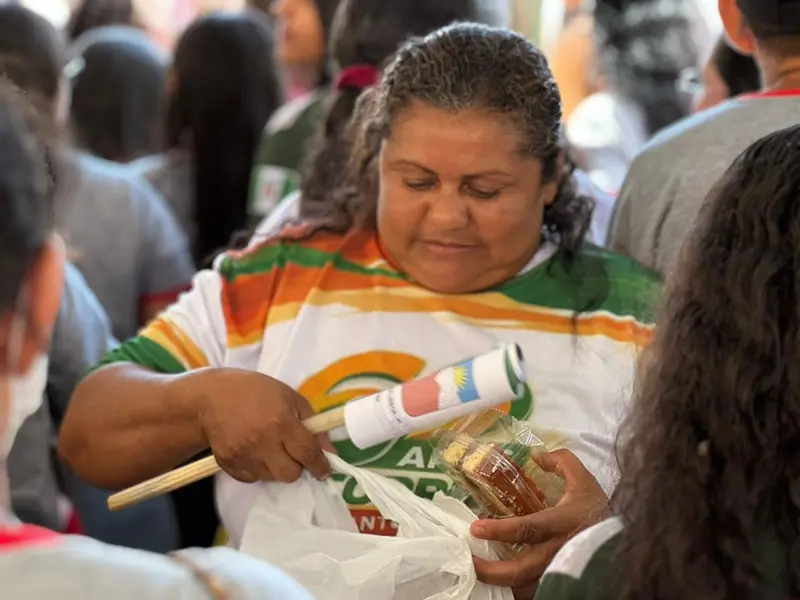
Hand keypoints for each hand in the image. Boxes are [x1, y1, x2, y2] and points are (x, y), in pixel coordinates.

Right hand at [188, 368, 332, 483]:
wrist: (211, 397)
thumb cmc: (256, 391)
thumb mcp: (290, 397)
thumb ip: (313, 423)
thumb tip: (330, 451)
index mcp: (281, 422)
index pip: (308, 453)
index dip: (320, 465)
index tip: (325, 470)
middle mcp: (262, 442)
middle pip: (291, 474)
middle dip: (297, 466)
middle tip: (292, 452)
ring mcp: (243, 456)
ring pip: (272, 478)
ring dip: (277, 467)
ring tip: (269, 447)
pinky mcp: (229, 465)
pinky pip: (253, 478)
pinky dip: (258, 468)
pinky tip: (253, 450)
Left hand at [470, 449, 607, 598]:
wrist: (627, 539)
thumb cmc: (600, 510)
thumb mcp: (584, 480)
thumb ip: (562, 462)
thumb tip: (536, 455)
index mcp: (561, 523)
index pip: (527, 529)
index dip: (500, 530)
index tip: (476, 527)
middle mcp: (558, 552)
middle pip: (520, 570)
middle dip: (491, 570)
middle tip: (470, 562)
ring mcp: (560, 572)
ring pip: (526, 588)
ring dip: (501, 584)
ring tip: (480, 574)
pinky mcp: (562, 583)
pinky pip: (535, 592)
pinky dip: (517, 590)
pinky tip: (502, 583)